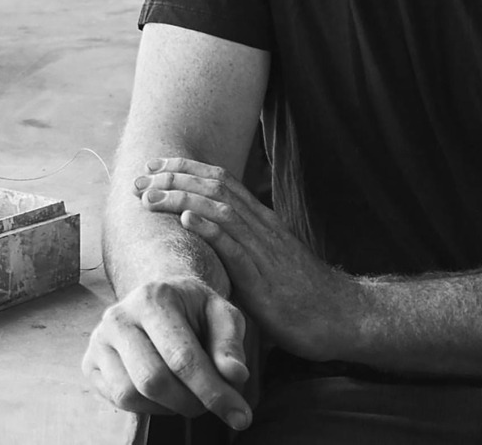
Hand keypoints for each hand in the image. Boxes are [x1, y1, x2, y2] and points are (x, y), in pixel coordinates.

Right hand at [82, 275, 252, 431]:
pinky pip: (117, 401)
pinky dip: (147, 407)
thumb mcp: (221, 314)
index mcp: (154, 297)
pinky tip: (164, 392)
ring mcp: (99, 339)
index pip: (182, 357)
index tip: (240, 416)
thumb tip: (235, 376)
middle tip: (210, 403)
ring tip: (187, 393)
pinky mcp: (90, 362)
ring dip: (168, 407)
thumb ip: (229, 343)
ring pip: (131, 395)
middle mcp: (119, 315)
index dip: (213, 392)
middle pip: (154, 380)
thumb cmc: (194, 309)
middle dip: (190, 402)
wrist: (159, 297)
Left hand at [134, 158, 343, 359]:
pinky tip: (186, 220)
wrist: (340, 316)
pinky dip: (209, 229)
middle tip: (140, 177)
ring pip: (220, 209)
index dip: (185, 168)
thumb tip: (206, 244)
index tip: (155, 165)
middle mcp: (261, 225)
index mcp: (260, 219)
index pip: (219, 179)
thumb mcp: (266, 261)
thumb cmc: (301, 294)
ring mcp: (263, 249)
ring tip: (150, 196)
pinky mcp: (264, 278)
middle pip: (214, 187)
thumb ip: (240, 247)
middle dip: (174, 178)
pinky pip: (235, 247)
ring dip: (181, 198)